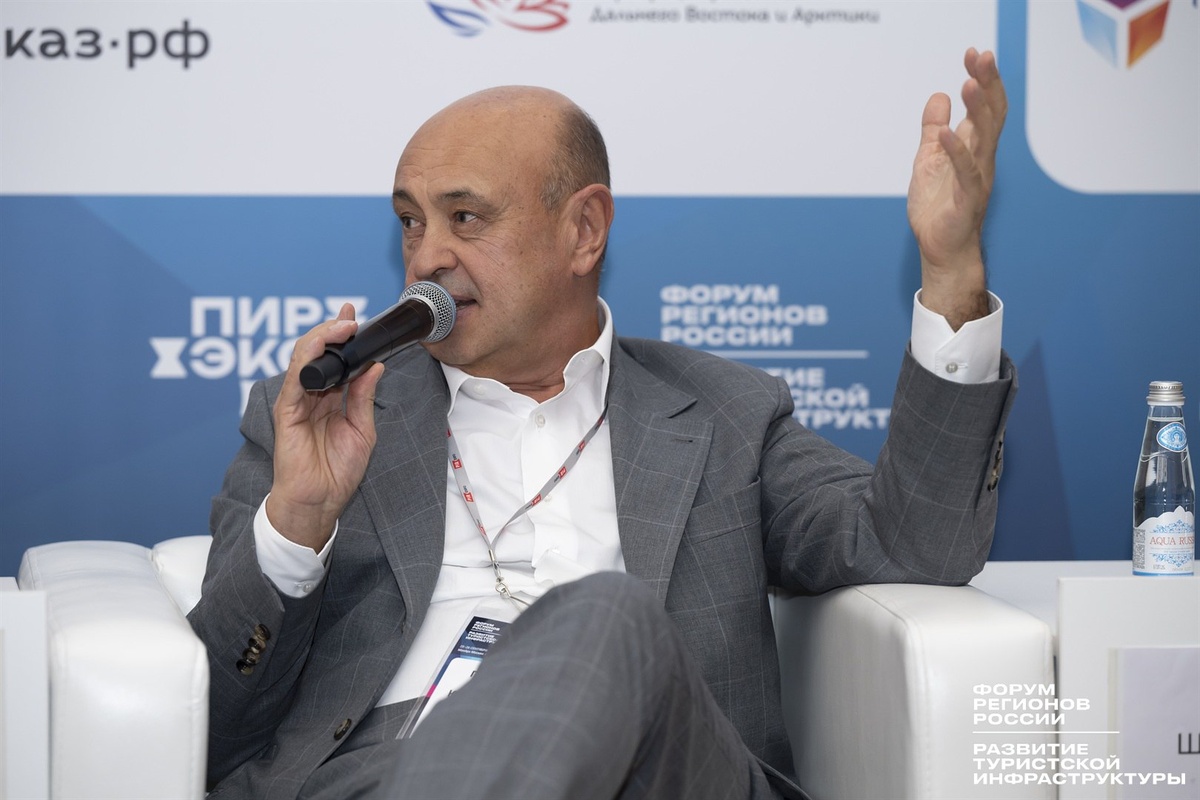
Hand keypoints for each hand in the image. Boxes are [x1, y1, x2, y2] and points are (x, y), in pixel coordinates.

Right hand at [265, 303, 384, 550]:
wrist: (320, 501)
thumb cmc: (338, 471)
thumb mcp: (362, 430)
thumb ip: (364, 397)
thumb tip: (375, 367)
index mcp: (331, 399)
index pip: (336, 360)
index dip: (344, 337)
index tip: (356, 318)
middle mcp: (313, 396)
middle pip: (318, 353)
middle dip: (332, 330)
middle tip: (349, 315)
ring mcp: (297, 401)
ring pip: (304, 359)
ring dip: (322, 338)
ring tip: (341, 325)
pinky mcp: (286, 411)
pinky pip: (295, 379)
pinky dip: (307, 360)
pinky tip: (321, 347)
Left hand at [907, 47, 1007, 329]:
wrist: (940, 249)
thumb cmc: (938, 207)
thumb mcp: (929, 159)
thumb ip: (933, 129)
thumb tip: (938, 96)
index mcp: (973, 147)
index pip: (984, 107)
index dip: (982, 80)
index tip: (974, 54)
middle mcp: (982, 159)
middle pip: (991, 115)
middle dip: (987, 84)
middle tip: (981, 56)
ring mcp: (977, 178)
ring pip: (985, 138)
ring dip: (978, 110)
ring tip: (969, 83)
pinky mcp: (966, 200)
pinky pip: (965, 173)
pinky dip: (956, 152)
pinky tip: (947, 133)